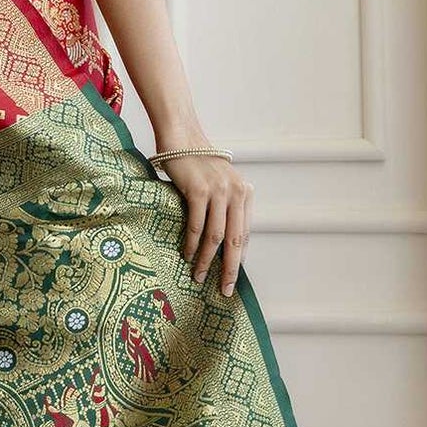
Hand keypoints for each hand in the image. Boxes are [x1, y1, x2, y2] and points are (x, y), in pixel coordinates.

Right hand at [155, 144, 252, 296]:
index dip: (240, 258)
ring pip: (215, 236)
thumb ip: (225, 206)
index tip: (233, 278)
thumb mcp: (220, 184)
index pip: (245, 233)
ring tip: (199, 276)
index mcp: (245, 193)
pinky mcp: (199, 191)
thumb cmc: (197, 163)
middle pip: (236, 239)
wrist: (181, 137)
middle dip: (230, 268)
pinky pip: (196, 226)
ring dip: (207, 260)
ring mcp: (218, 191)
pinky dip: (192, 245)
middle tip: (225, 289)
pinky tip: (188, 256)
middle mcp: (236, 192)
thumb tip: (223, 241)